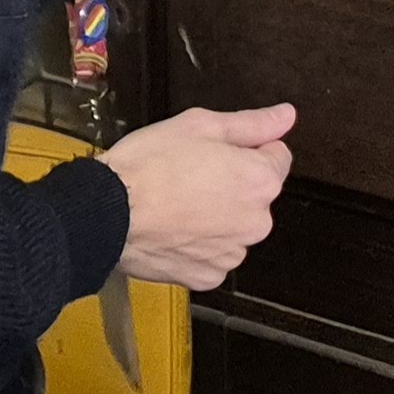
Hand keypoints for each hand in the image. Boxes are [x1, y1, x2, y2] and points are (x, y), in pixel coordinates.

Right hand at [99, 103, 294, 289]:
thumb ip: (252, 124)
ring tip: (176, 203)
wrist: (107, 213)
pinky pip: (211, 255)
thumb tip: (286, 116)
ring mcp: (231, 254)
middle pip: (255, 195)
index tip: (215, 151)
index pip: (277, 157)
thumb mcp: (201, 125)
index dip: (245, 149)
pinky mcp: (207, 277)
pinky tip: (172, 229)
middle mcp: (256, 222)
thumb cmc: (149, 165)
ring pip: (233, 226)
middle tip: (190, 173)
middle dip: (232, 184)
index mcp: (260, 181)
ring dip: (216, 216)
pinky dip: (197, 245)